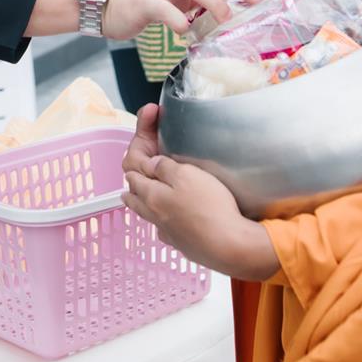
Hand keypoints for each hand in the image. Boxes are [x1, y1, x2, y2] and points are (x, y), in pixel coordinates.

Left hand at [121, 105, 279, 280]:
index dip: (139, 137)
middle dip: (135, 167)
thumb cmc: (210, 208)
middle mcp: (153, 213)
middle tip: (143, 151)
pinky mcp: (180, 241)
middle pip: (133, 188)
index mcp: (150, 193)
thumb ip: (164, 167)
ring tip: (144, 184)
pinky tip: (169, 211)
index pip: (132, 164)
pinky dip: (160, 213)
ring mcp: (165, 230)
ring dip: (142, 193)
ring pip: (144, 208)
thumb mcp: (187, 175)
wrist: (229, 246)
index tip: (150, 115)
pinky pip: (162, 224)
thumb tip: (150, 164)